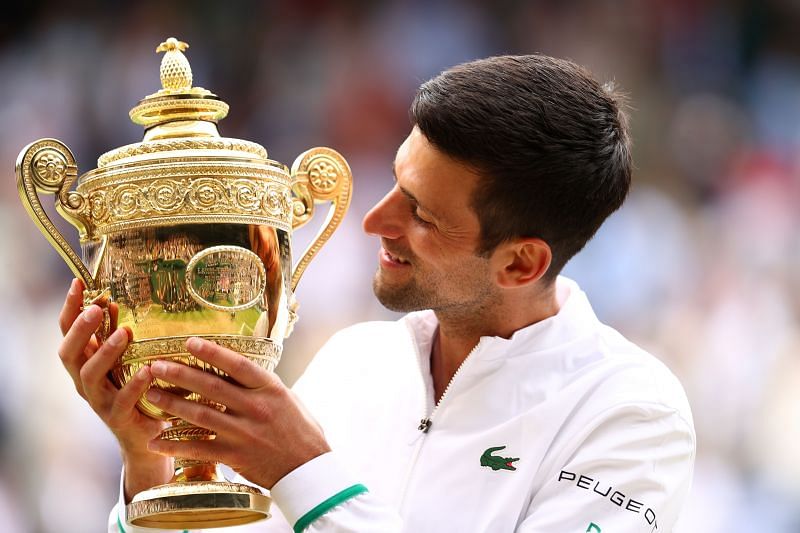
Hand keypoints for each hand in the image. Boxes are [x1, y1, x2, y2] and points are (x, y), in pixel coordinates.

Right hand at [58, 278, 170, 498]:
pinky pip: (122, 401)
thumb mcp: (124, 361)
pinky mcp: (118, 418)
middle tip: (95, 308)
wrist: (145, 438)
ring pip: (90, 376)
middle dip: (80, 329)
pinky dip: (134, 385)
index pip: (67, 332)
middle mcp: (84, 382)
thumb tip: (114, 302)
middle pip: (69, 353)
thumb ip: (116, 335)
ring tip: (124, 333)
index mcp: (83, 363)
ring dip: (106, 352)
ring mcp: (98, 401)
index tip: (76, 283)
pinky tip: (148, 371)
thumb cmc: (135, 391)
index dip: (69, 308)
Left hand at [144, 337, 330, 488]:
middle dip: (180, 374)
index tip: (189, 342)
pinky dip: (176, 445)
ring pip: (200, 415)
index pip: (237, 365)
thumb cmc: (300, 430)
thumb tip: (236, 369)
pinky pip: (199, 449)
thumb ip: (261, 386)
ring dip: (172, 404)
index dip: (212, 352)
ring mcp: (243, 432)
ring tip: (151, 395)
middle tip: (157, 366)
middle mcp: (255, 408)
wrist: (307, 469)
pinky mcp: (234, 455)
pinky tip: (157, 441)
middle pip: (211, 387)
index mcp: (270, 389)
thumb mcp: (286, 398)